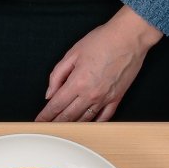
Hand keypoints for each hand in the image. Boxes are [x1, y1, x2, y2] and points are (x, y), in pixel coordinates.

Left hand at [36, 6, 161, 122]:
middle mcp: (90, 94)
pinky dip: (94, 123)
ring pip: (85, 119)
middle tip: (48, 129)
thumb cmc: (103, 40)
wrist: (129, 37)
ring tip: (64, 130)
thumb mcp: (73, 53)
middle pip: (68, 116)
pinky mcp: (117, 98)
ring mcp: (104, 98)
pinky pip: (104, 118)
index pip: (56, 104)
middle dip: (56, 123)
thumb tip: (50, 93)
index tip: (39, 121)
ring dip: (73, 126)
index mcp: (77, 82)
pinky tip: (87, 125)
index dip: (46, 115)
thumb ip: (58, 74)